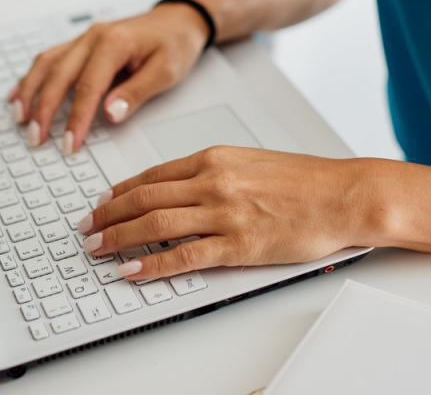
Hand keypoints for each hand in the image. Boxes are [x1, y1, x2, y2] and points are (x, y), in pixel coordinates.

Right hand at [9, 4, 208, 151]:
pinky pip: (50, 59)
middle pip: (58, 75)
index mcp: (114, 43)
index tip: (70, 144)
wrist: (179, 19)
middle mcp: (93, 37)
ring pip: (46, 64)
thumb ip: (136, 93)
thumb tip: (110, 113)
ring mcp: (84, 38)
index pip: (88, 86)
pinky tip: (19, 94)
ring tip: (20, 120)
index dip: (76, 118)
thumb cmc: (175, 43)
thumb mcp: (166, 71)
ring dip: (30, 92)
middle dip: (43, 110)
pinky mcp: (81, 43)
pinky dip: (32, 77)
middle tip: (36, 139)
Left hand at [75, 146, 373, 280]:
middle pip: (143, 199)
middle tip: (87, 229)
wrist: (343, 194)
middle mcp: (213, 181)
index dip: (119, 192)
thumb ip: (214, 174)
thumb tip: (180, 191)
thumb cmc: (305, 181)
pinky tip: (133, 271)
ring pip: (154, 225)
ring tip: (98, 250)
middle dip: (107, 216)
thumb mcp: (250, 162)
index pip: (152, 176)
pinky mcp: (238, 245)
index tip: (102, 204)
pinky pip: (183, 257)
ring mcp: (224, 214)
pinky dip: (152, 266)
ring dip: (119, 239)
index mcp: (214, 158)